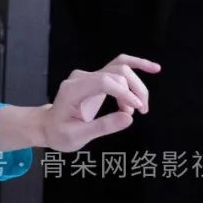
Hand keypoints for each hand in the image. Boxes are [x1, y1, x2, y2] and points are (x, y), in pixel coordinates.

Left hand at [40, 54, 161, 151]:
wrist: (49, 125)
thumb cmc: (60, 133)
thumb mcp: (78, 136)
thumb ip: (103, 126)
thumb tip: (129, 117)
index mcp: (73, 90)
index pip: (104, 82)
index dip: (124, 93)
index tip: (137, 110)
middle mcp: (80, 78)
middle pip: (116, 73)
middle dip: (135, 91)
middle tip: (141, 112)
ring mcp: (87, 75)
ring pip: (120, 68)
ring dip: (136, 86)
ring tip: (138, 108)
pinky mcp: (95, 78)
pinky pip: (117, 67)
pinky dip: (135, 66)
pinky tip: (153, 68)